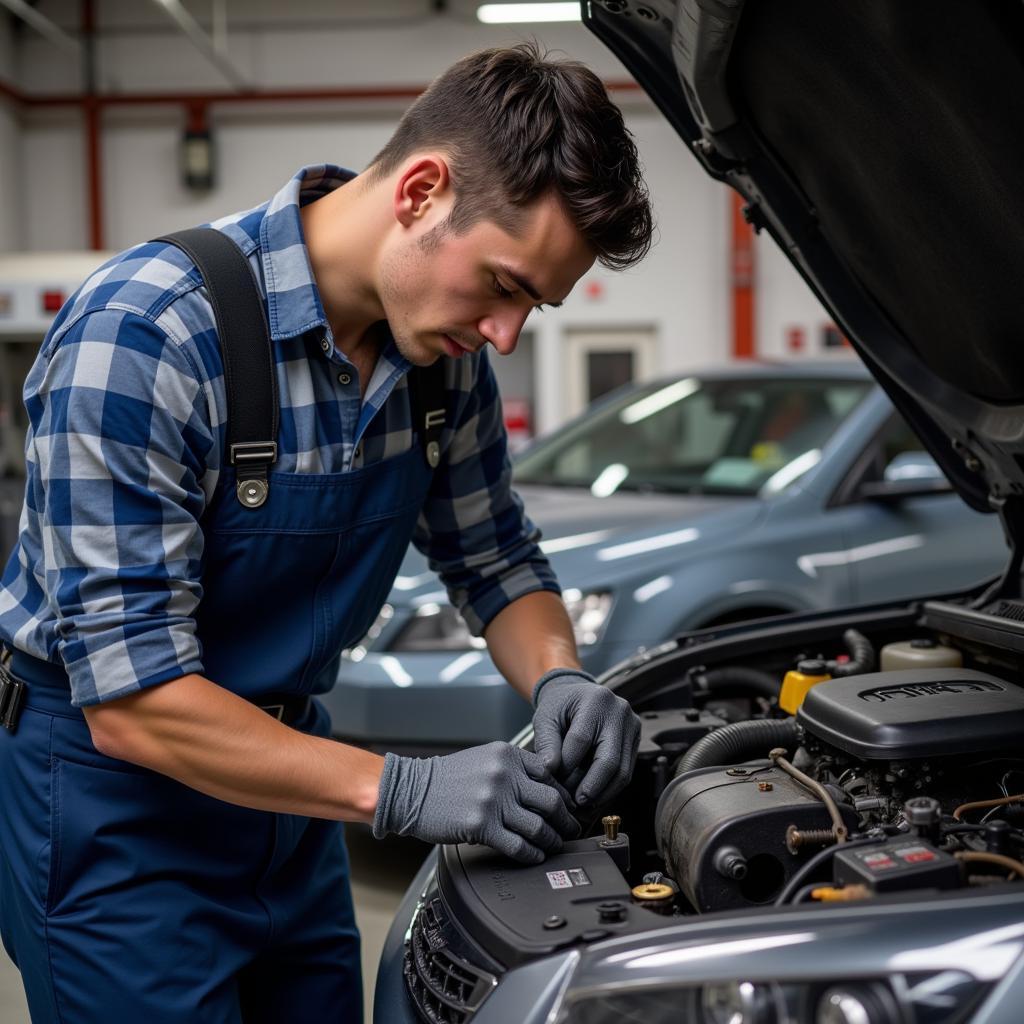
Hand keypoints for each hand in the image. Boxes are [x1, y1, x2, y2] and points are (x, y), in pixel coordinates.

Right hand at [372, 741, 580, 863]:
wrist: (413, 791)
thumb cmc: (448, 778)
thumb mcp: (485, 758)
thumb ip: (514, 769)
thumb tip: (545, 789)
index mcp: (507, 755)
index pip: (550, 775)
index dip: (564, 794)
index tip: (569, 807)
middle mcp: (504, 775)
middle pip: (551, 801)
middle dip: (566, 820)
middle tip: (572, 829)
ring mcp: (493, 801)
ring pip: (538, 827)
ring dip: (552, 841)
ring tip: (555, 846)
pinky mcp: (481, 826)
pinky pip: (518, 846)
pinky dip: (532, 854)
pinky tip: (535, 856)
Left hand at [531, 668, 640, 807]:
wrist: (578, 694)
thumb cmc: (560, 706)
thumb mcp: (546, 718)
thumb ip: (546, 743)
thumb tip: (549, 770)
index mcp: (596, 700)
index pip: (581, 740)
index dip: (566, 766)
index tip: (554, 780)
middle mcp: (620, 712)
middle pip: (609, 760)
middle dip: (590, 787)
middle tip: (574, 803)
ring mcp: (632, 726)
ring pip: (622, 772)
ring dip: (602, 793)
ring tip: (582, 803)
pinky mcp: (636, 740)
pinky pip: (626, 772)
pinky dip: (609, 788)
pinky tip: (593, 796)